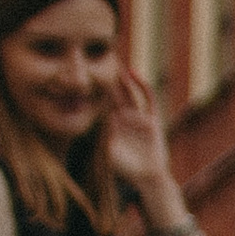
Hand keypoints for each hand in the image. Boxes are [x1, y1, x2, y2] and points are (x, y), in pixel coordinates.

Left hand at [106, 63, 183, 235]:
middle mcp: (123, 118)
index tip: (82, 73)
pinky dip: (142, 86)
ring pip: (128, 92)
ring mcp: (138, 118)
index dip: (92, 87)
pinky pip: (147, 99)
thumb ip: (101, 137)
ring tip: (115, 61)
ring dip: (122, 78)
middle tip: (97, 57)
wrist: (147, 178)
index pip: (99, 101)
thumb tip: (95, 123)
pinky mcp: (152, 120)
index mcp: (110, 124)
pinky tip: (134, 73)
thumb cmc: (125, 169)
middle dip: (106, 77)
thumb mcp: (106, 152)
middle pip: (113, 93)